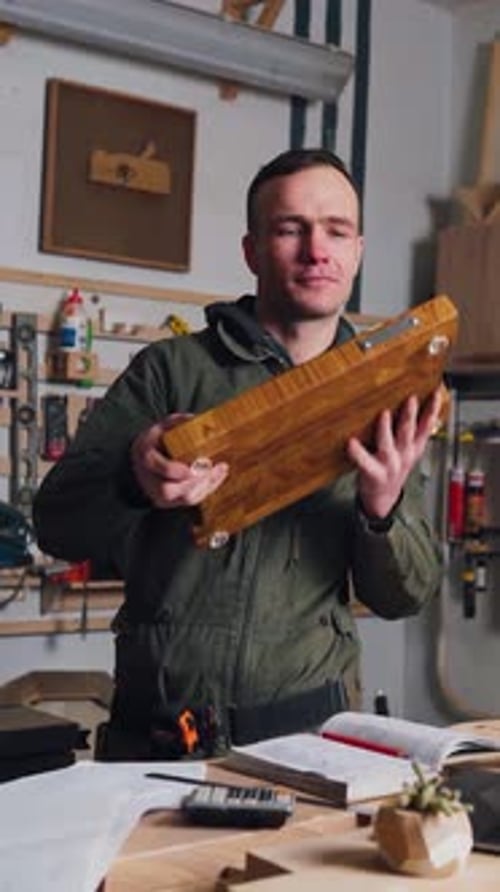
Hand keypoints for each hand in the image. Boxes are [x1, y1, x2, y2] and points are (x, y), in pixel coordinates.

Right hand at [131, 414, 228, 508]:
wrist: (143, 459)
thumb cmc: (157, 440)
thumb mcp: (164, 425)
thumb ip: (179, 422)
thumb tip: (200, 420)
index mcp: (146, 457)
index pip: (159, 468)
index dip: (175, 470)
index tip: (193, 467)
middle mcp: (149, 480)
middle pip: (168, 491)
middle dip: (194, 482)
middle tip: (215, 468)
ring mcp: (158, 495)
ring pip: (183, 499)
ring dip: (205, 486)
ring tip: (220, 470)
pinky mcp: (170, 503)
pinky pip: (190, 501)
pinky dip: (207, 490)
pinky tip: (218, 476)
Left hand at [346, 388, 442, 518]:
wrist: (383, 498)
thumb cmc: (392, 468)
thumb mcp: (409, 451)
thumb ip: (411, 431)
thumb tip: (412, 400)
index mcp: (414, 448)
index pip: (427, 426)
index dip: (433, 409)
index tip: (436, 392)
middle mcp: (403, 455)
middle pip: (408, 432)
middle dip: (410, 415)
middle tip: (411, 398)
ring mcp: (389, 465)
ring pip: (388, 444)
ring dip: (386, 429)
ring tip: (384, 414)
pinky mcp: (373, 473)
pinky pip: (364, 462)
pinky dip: (358, 453)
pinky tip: (351, 442)